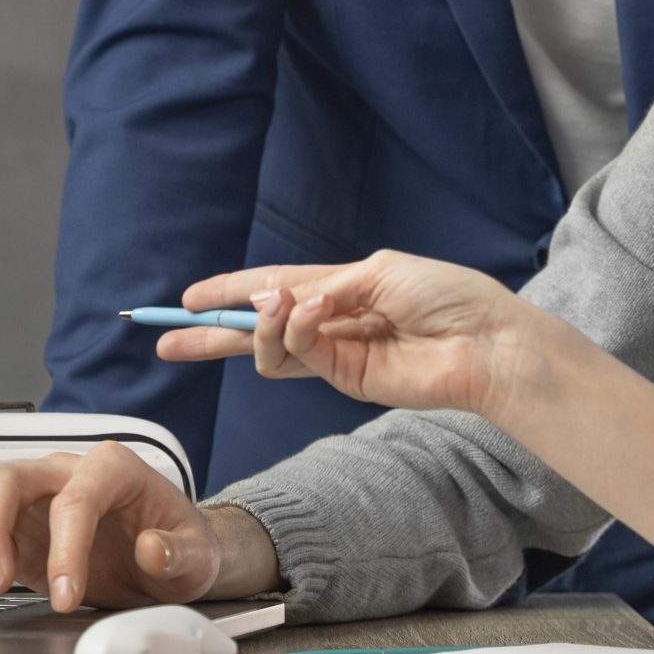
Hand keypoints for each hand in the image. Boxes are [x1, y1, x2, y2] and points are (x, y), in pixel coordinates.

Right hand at [0, 441, 273, 612]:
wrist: (172, 557)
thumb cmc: (183, 546)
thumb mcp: (199, 556)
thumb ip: (180, 552)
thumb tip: (152, 549)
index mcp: (113, 469)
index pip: (76, 498)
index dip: (65, 548)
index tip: (66, 596)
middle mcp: (67, 474)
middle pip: (9, 478)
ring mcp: (38, 499)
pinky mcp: (20, 529)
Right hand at [155, 250, 544, 418]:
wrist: (488, 342)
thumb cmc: (447, 296)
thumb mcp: (380, 272)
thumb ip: (324, 287)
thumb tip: (280, 299)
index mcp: (340, 288)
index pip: (271, 288)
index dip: (229, 293)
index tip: (187, 299)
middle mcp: (331, 322)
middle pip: (256, 330)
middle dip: (210, 334)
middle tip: (165, 338)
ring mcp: (336, 356)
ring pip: (270, 349)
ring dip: (260, 324)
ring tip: (272, 305)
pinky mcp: (346, 381)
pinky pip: (299, 357)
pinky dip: (293, 333)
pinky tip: (308, 314)